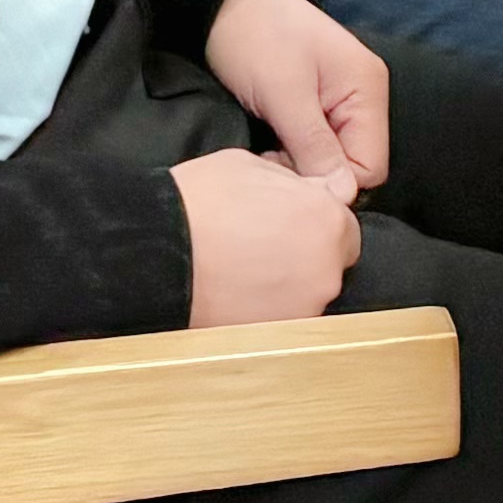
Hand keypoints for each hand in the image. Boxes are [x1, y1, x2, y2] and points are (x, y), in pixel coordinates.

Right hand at [172, 144, 362, 325]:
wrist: (158, 253)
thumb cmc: (201, 203)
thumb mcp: (253, 166)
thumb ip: (295, 184)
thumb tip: (309, 192)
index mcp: (326, 223)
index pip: (345, 228)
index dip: (317, 222)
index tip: (293, 221)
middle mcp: (326, 271)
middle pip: (329, 263)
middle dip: (306, 254)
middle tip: (265, 244)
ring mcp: (303, 310)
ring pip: (306, 294)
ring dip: (286, 284)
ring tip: (246, 271)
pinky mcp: (275, 336)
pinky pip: (282, 319)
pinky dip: (266, 308)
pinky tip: (237, 293)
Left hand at [196, 0, 392, 189]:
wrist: (222, 1)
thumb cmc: (254, 38)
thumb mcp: (283, 95)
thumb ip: (315, 146)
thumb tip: (343, 196)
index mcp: (367, 89)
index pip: (370, 166)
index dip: (331, 179)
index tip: (286, 166)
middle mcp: (364, 97)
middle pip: (354, 163)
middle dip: (314, 171)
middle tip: (271, 157)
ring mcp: (343, 99)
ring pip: (334, 157)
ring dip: (301, 162)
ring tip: (267, 148)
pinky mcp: (320, 103)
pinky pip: (320, 144)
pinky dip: (296, 150)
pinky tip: (271, 142)